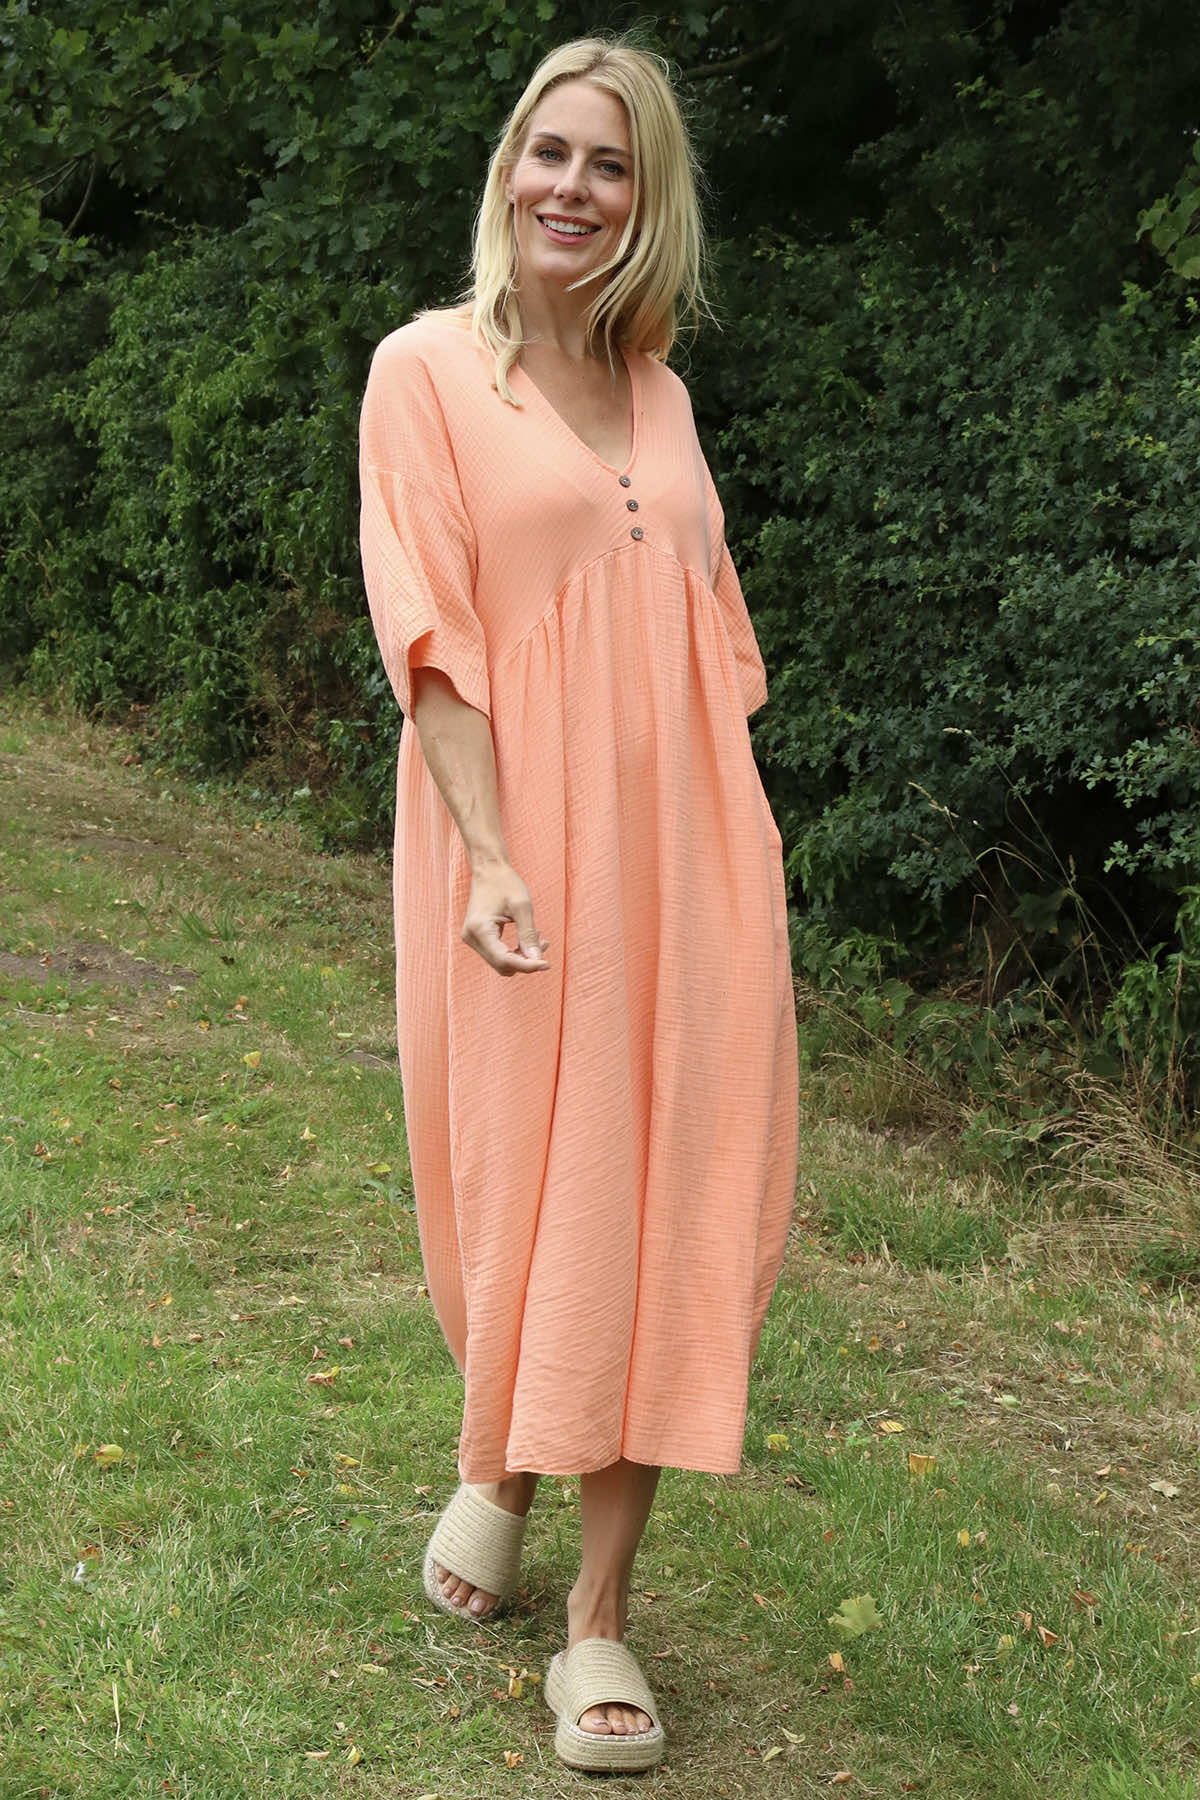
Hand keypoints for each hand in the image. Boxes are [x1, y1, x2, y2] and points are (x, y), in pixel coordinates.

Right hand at [461, 860, 549, 975]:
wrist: (489, 869)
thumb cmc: (506, 883)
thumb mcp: (522, 907)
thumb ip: (528, 935)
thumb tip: (538, 961)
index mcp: (479, 929)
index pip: (504, 960)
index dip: (527, 966)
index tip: (547, 964)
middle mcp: (470, 937)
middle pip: (502, 965)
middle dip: (525, 961)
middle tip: (544, 943)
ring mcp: (471, 939)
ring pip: (500, 963)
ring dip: (521, 957)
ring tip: (538, 937)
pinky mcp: (476, 938)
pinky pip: (497, 954)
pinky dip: (514, 952)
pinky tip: (527, 939)